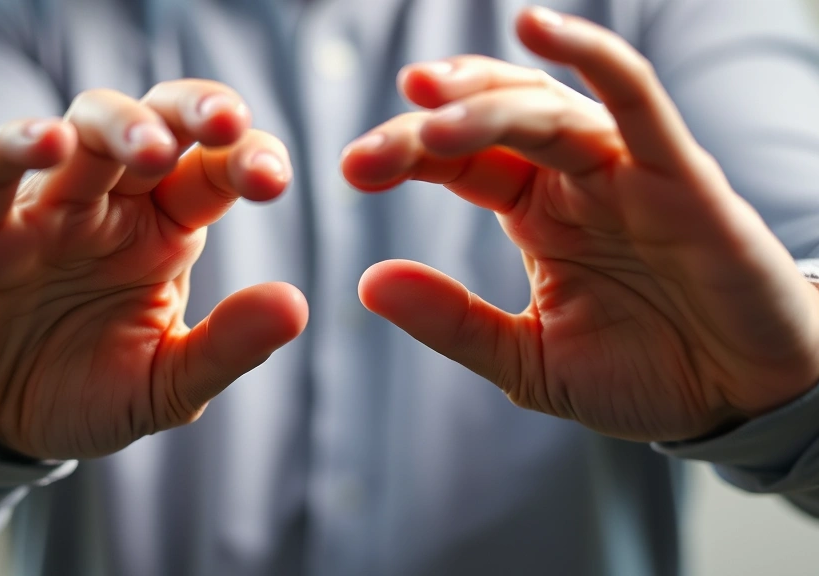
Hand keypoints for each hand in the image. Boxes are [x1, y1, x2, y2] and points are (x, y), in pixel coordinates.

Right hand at [0, 83, 307, 458]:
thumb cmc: (82, 394)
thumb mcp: (166, 386)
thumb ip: (226, 348)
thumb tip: (298, 305)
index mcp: (163, 234)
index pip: (212, 171)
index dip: (245, 158)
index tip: (274, 179)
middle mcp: (110, 210)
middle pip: (154, 126)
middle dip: (192, 114)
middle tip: (227, 124)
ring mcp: (43, 215)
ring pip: (82, 132)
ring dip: (120, 126)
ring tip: (152, 149)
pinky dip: (14, 147)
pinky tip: (50, 143)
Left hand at [342, 7, 818, 441]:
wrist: (738, 400)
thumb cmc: (643, 373)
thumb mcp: (529, 361)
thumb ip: (454, 324)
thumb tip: (367, 283)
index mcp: (536, 212)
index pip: (461, 161)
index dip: (406, 152)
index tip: (352, 167)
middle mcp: (575, 180)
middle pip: (494, 121)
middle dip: (429, 123)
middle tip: (370, 149)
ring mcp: (627, 172)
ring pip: (550, 108)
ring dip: (486, 101)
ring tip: (428, 107)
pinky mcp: (683, 177)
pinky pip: (637, 103)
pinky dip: (593, 58)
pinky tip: (538, 26)